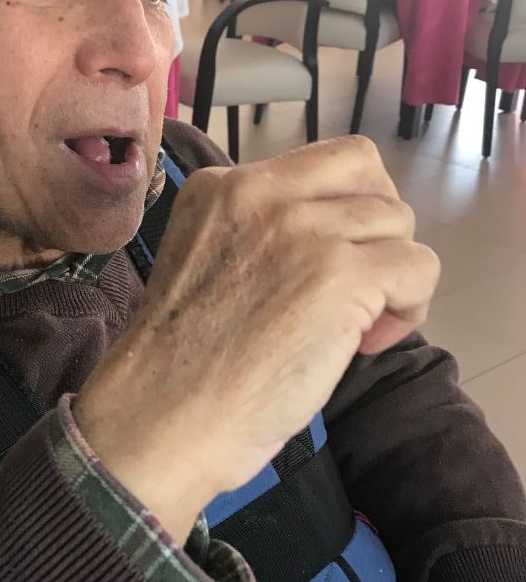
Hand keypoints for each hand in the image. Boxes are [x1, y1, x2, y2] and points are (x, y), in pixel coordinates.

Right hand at [74, 136, 439, 539]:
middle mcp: (260, 192)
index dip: (334, 214)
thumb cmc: (178, 365)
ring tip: (358, 325)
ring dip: (392, 273)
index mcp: (220, 186)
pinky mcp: (341, 274)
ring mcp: (303, 229)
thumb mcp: (202, 262)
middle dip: (376, 220)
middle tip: (360, 278)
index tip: (315, 269)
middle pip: (365, 167)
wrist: (161, 416)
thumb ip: (255, 234)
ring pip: (398, 220)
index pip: (315, 165)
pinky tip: (366, 343)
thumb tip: (332, 240)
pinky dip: (409, 308)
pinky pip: (419, 267)